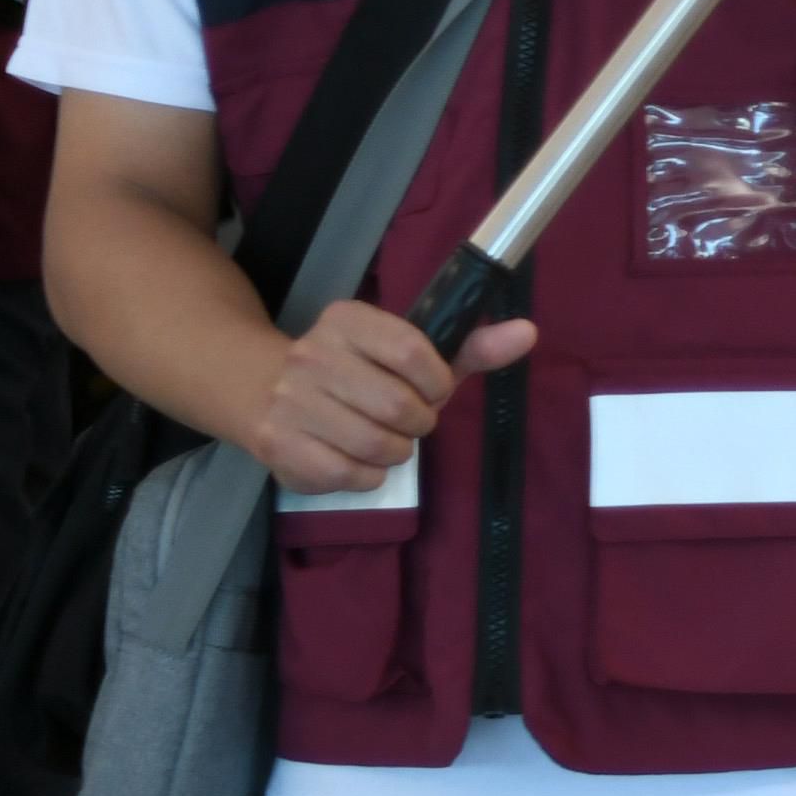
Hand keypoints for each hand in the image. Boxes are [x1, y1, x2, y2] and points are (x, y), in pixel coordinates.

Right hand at [253, 295, 527, 494]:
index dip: (437, 383)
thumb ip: (471, 346)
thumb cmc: (359, 372)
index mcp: (348, 320)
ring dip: (396, 452)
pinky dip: (368, 476)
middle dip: (418, 423)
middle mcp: (312, 353)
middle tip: (408, 421)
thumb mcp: (413, 353)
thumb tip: (529, 332)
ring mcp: (290, 400)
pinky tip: (359, 460)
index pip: (415, 351)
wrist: (266, 391)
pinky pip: (347, 474)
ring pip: (375, 445)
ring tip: (386, 440)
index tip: (433, 390)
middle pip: (397, 406)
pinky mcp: (279, 444)